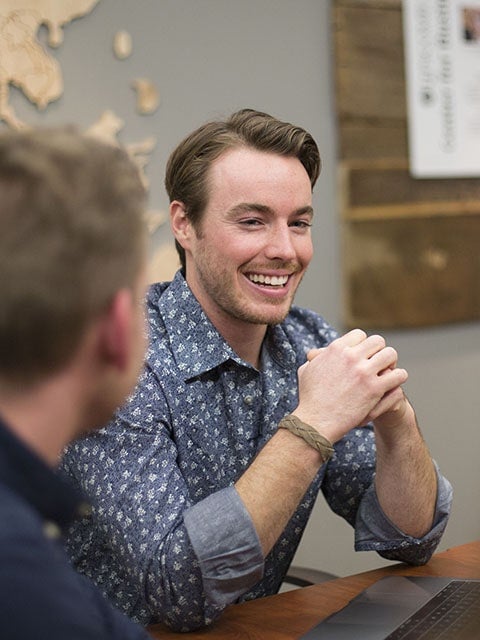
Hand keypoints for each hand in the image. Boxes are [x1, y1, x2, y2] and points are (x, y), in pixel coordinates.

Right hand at [293, 329, 407, 442]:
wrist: (316, 421)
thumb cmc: (309, 398)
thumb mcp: (306, 371)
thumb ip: (315, 358)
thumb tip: (314, 353)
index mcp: (336, 349)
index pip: (360, 335)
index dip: (363, 344)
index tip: (363, 355)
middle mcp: (351, 356)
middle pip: (377, 341)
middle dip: (379, 351)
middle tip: (378, 363)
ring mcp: (364, 372)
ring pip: (391, 355)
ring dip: (390, 363)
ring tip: (388, 372)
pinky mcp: (374, 389)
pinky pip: (398, 375)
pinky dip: (398, 378)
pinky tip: (393, 384)